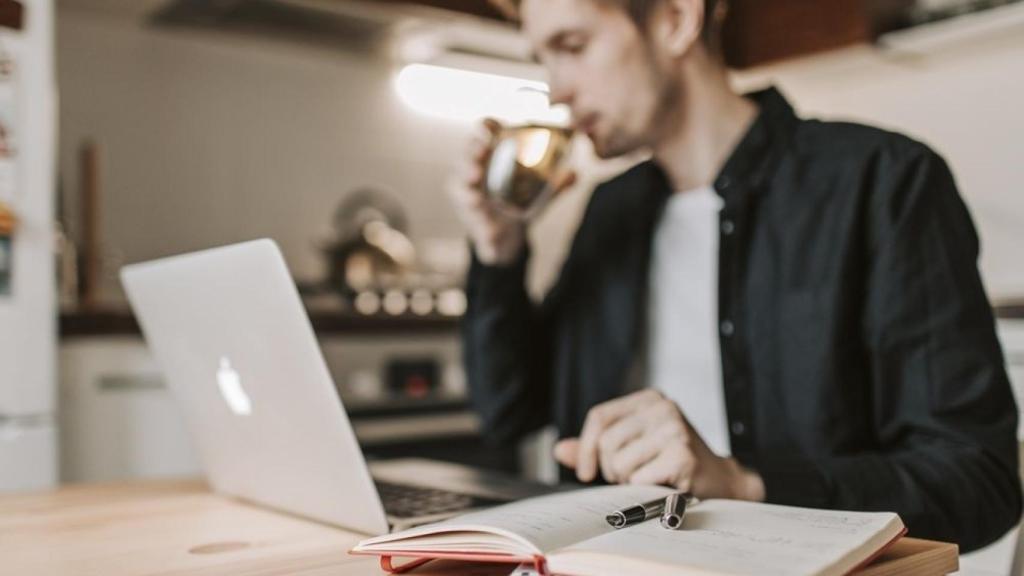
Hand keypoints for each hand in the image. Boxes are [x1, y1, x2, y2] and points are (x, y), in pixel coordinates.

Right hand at [448, 118, 576, 266]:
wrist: (507, 233)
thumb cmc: (520, 202)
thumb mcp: (540, 193)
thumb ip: (556, 184)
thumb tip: (574, 174)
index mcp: (494, 154)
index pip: (486, 132)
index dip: (486, 125)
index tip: (492, 125)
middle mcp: (477, 165)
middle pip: (469, 149)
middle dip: (473, 146)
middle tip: (482, 149)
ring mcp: (468, 185)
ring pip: (461, 174)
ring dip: (467, 172)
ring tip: (474, 176)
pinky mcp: (466, 205)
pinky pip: (464, 202)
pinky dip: (470, 203)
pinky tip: (477, 205)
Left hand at [553, 389, 764, 501]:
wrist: (720, 482)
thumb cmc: (672, 464)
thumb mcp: (632, 447)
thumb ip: (596, 447)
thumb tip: (560, 450)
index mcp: (648, 399)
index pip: (599, 417)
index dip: (585, 447)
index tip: (586, 472)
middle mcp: (661, 407)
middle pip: (606, 442)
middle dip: (611, 469)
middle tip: (633, 475)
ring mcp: (673, 429)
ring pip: (620, 463)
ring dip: (629, 481)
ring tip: (650, 477)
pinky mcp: (682, 454)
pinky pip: (638, 479)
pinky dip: (645, 489)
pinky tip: (663, 484)